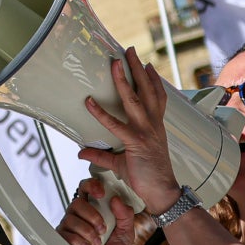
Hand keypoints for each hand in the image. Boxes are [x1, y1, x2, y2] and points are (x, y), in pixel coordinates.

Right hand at [57, 178, 138, 244]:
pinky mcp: (58, 242)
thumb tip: (117, 199)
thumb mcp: (125, 236)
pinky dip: (79, 243)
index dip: (91, 186)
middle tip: (102, 230)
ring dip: (88, 232)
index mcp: (94, 212)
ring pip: (71, 218)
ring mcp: (67, 229)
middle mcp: (78, 218)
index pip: (87, 190)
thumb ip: (125, 217)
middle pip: (78, 202)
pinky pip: (65, 234)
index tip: (101, 193)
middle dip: (93, 216)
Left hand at [76, 50, 180, 214]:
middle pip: (147, 90)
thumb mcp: (121, 163)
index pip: (156, 97)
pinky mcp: (136, 142)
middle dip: (138, 69)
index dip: (153, 80)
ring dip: (123, 79)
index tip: (147, 65)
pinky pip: (115, 124)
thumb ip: (101, 156)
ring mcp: (145, 132)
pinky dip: (100, 112)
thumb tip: (81, 151)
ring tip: (116, 62)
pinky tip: (88, 102)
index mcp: (155, 126)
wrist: (162, 193)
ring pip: (134, 99)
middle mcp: (152, 124)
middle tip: (130, 51)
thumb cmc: (147, 178)